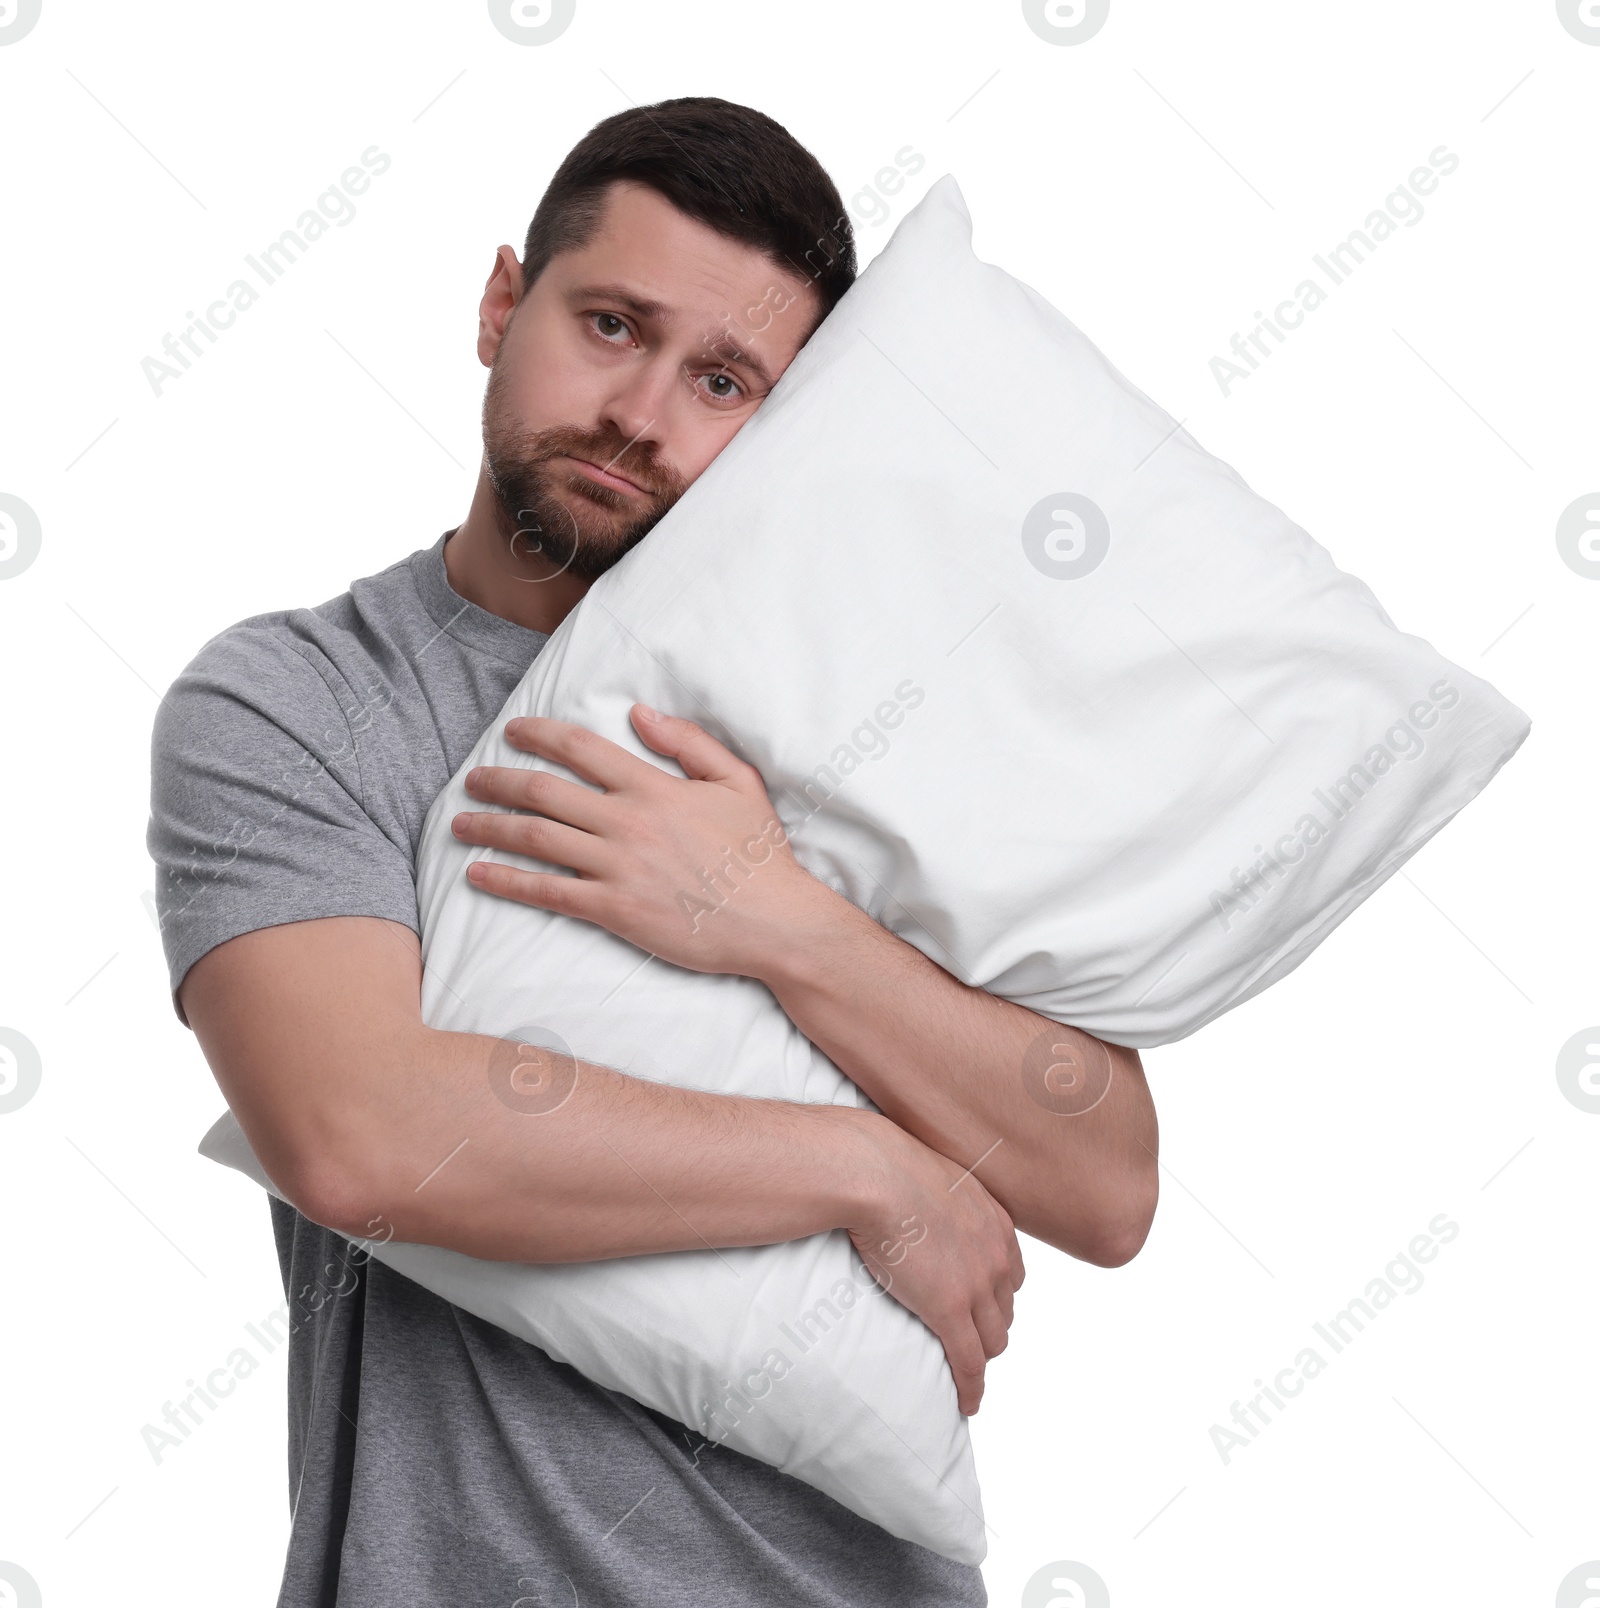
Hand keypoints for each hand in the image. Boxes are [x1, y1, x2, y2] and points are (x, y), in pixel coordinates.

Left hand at [450, 706, 833, 976]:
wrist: (774, 921)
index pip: (581, 749)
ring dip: (492, 827)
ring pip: (537, 838)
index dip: (539, 735)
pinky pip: (548, 892)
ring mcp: (617, 867)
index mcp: (653, 787)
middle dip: (499, 781)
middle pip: (544, 791)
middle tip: (472, 780)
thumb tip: (641, 713)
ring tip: (461, 824)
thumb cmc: (759, 854)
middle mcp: (627, 822)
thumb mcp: (737, 782)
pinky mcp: (614, 909)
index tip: (513, 732)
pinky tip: (479, 874)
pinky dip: (508, 881)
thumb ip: (689, 743)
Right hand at [849, 1119, 1025, 1415]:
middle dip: (990, 1327)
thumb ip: (940, 1195)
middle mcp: (996, 1257)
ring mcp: (976, 1287)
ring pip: (992, 1340)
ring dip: (981, 1356)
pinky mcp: (950, 1312)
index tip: (980, 1304)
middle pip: (1004, 1310)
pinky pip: (969, 1363)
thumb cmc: (889, 1164)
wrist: (876, 1173)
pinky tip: (967, 1404)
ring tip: (964, 1369)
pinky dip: (971, 1388)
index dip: (996, 1295)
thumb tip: (918, 1194)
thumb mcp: (934, 1173)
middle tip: (967, 1339)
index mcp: (995, 1223)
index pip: (1011, 1274)